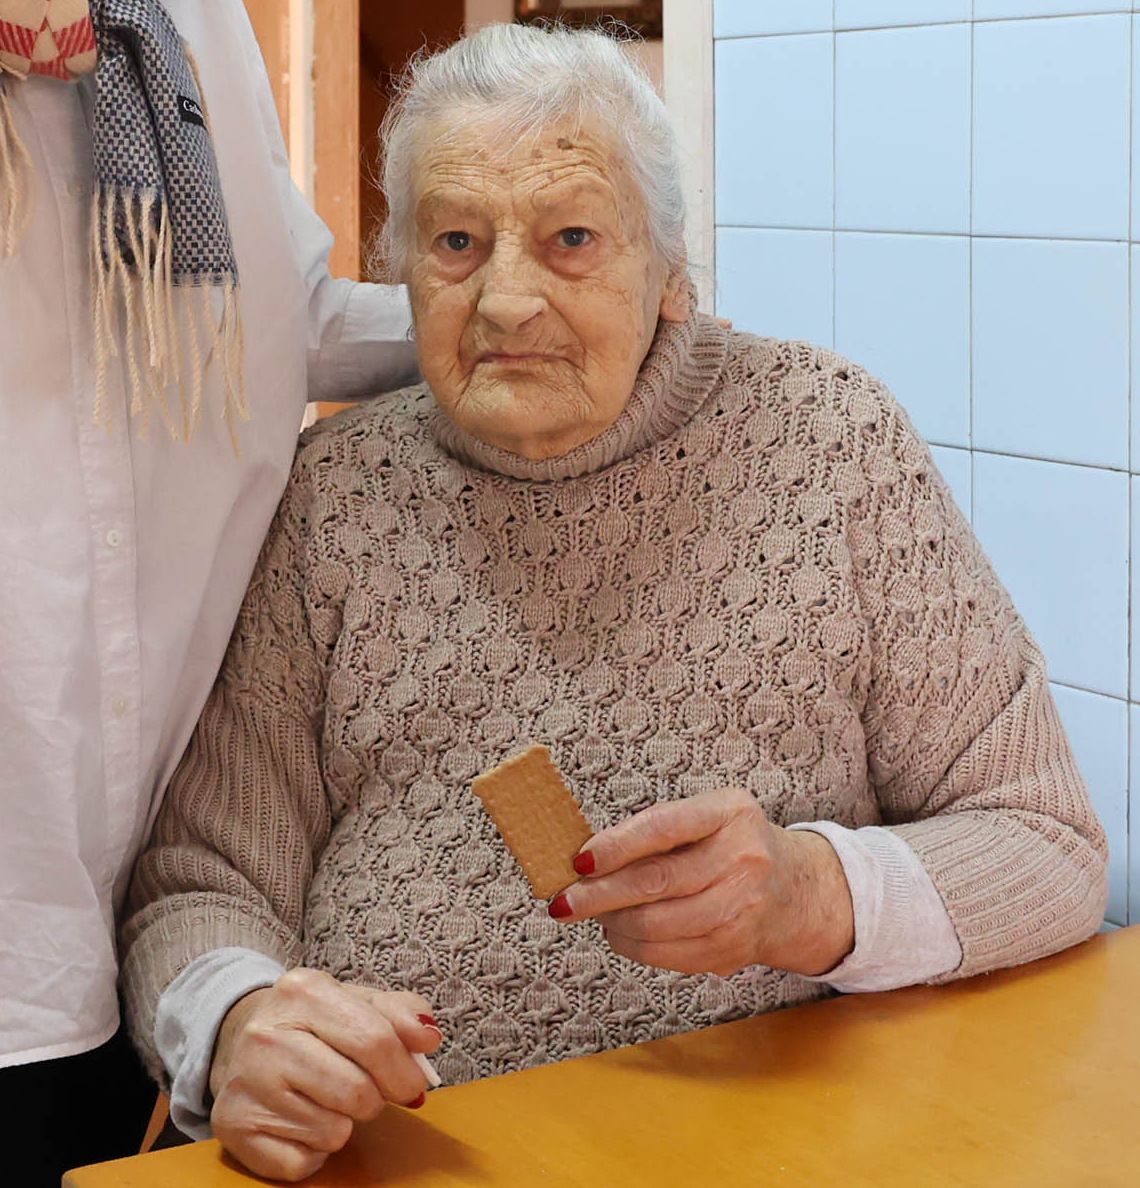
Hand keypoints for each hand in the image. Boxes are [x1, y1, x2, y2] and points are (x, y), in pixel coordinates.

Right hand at [208, 968, 441, 1181]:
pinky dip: (314, 1150)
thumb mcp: (358, 1002)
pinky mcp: (233, 1127)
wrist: (241, 1038)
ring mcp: (245, 1083)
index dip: (405, 1069)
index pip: (374, 1039)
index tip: (413, 1082)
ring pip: (333, 1131)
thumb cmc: (315, 1023)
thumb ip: (402, 1014)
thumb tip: (428, 1038)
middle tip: (373, 1092)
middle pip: (356, 1091)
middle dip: (378, 1099)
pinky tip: (302, 1121)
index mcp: (303, 991)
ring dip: (346, 1123)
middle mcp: (266, 1034)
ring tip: (329, 1100)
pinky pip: (303, 1161)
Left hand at [549, 787, 853, 978]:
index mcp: (730, 813)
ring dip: (612, 923)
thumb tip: (586, 858)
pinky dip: (632, 946)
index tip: (578, 861)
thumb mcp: (707, 817)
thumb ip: (656, 829)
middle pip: (655, 882)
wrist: (794, 891)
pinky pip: (666, 954)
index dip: (616, 846)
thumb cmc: (731, 845)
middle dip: (598, 895)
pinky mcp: (732, 949)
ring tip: (593, 914)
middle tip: (563, 902)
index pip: (664, 828)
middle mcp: (742, 860)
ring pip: (656, 925)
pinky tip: (620, 932)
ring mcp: (741, 909)